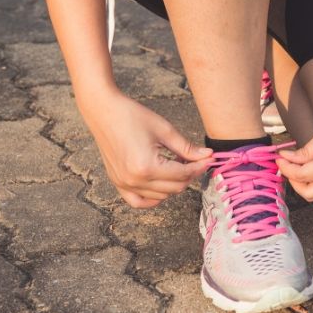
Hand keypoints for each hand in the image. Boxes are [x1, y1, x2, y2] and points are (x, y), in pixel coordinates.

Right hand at [79, 89, 213, 208]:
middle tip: (196, 160)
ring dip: (174, 184)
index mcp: (147, 167)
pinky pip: (138, 201)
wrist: (103, 111)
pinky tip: (162, 185)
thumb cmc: (132, 116)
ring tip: (177, 165)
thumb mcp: (165, 130)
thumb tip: (208, 156)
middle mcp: (134, 180)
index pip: (183, 174)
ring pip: (161, 196)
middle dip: (190, 175)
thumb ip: (187, 148)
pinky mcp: (117, 182)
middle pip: (175, 188)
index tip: (209, 159)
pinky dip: (153, 198)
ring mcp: (124, 184)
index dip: (199, 167)